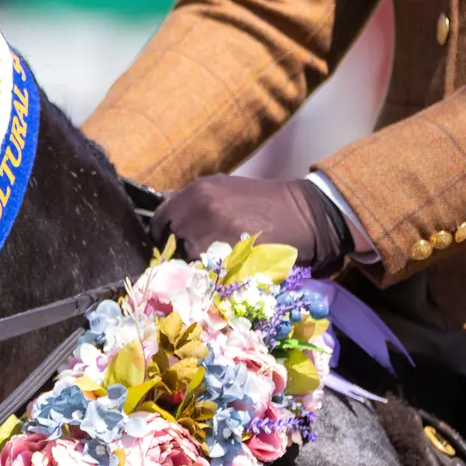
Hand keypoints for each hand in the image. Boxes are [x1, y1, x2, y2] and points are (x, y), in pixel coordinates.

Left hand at [150, 176, 352, 270]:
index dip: (164, 236)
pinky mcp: (228, 253)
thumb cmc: (266, 205)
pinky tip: (228, 270)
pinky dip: (212, 275)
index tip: (173, 245)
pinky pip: (206, 272)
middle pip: (171, 241)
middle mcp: (200, 207)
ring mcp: (213, 231)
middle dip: (180, 250)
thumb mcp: (225, 191)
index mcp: (197, 190)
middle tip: (201, 256)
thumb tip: (168, 225)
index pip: (159, 221)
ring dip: (197, 264)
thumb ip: (195, 205)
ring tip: (219, 261)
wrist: (306, 216)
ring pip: (187, 259)